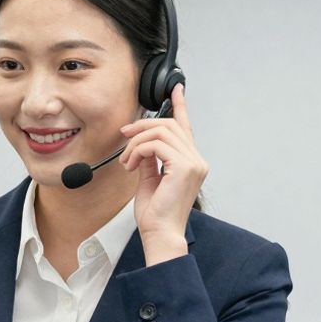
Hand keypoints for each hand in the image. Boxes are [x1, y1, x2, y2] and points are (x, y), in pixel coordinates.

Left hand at [118, 84, 206, 264]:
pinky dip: (138, 151)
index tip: (176, 89)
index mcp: (191, 162)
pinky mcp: (184, 167)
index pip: (186, 127)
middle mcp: (196, 160)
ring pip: (161, 132)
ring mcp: (193, 163)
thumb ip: (149, 158)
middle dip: (142, 126)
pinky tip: (131, 165)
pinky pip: (156, 145)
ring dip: (136, 142)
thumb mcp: (149, 179)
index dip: (180, 105)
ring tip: (127, 160)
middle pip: (169, 125)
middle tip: (124, 136)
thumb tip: (142, 144)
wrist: (160, 233)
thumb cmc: (156, 213)